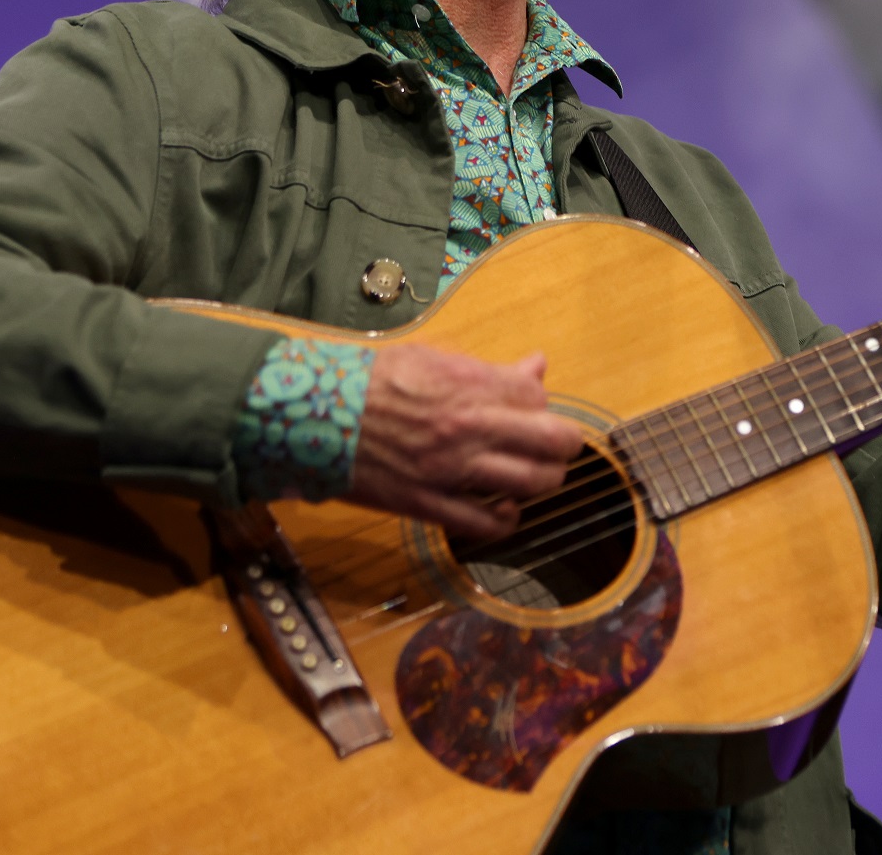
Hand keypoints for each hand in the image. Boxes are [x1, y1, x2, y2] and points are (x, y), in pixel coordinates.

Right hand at [349, 343, 583, 539]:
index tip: (533, 411)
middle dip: (565, 445)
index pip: (540, 399)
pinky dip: (504, 521)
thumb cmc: (372, 380)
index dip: (543, 406)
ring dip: (542, 482)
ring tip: (534, 478)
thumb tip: (537, 365)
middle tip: (558, 448)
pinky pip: (484, 524)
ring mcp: (451, 469)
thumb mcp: (434, 357)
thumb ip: (490, 369)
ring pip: (531, 484)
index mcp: (471, 385)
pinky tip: (502, 511)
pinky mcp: (427, 503)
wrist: (316, 412)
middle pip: (554, 442)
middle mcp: (470, 427)